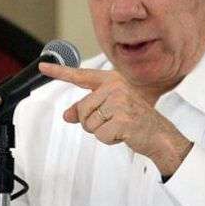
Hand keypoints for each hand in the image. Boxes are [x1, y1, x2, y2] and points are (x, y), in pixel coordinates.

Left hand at [39, 62, 192, 175]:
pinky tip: (124, 134)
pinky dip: (109, 140)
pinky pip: (100, 135)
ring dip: (102, 132)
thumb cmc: (135, 122)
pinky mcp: (122, 119)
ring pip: (89, 123)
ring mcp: (119, 102)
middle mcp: (115, 87)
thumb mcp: (110, 112)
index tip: (43, 65)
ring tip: (120, 127)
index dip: (59, 71)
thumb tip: (66, 115)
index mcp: (112, 81)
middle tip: (114, 123)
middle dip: (93, 123)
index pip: (81, 75)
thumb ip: (88, 110)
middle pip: (82, 109)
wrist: (161, 136)